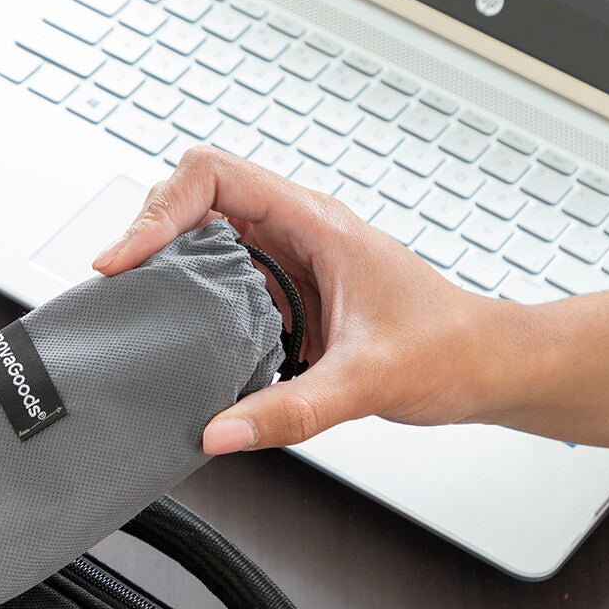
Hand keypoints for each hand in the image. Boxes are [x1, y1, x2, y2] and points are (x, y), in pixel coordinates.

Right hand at [92, 147, 510, 453]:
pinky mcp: (287, 293)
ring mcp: (289, 261)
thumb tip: (219, 432)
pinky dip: (193, 299)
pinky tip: (186, 336)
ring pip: (205, 238)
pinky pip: (223, 279)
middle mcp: (296, 232)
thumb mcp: (366, 382)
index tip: (127, 259)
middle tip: (122, 285)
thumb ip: (290, 412)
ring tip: (141, 307)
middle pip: (195, 199)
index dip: (159, 209)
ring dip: (168, 266)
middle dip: (150, 234)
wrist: (486, 364)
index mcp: (314, 223)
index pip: (213, 176)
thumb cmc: (448, 348)